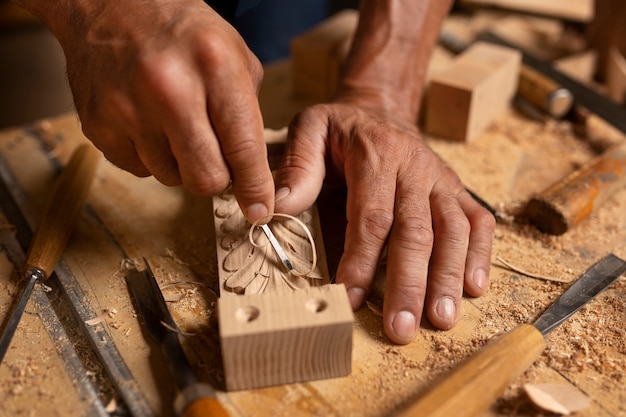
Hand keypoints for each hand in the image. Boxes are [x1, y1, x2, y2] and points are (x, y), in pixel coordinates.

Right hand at [58, 0, 273, 220]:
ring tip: (176, 124)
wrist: (111, 5)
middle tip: (215, 156)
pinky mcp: (99, 126)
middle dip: (217, 177)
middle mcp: (169, 89)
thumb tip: (255, 174)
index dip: (256, 188)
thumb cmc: (183, 32)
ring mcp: (128, 110)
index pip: (243, 149)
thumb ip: (248, 113)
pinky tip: (149, 122)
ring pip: (172, 178)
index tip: (259, 210)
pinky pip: (140, 169)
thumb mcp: (234, 55)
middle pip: (206, 179)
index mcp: (214, 67)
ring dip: (182, 163)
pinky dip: (151, 155)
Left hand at [275, 100, 494, 343]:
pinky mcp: (457, 190)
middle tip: (401, 329)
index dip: (363, 259)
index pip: (372, 215)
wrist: (381, 107)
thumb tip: (277, 208)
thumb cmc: (342, 127)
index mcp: (377, 153)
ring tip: (441, 320)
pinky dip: (480, 254)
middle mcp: (415, 167)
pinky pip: (478, 221)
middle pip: (416, 231)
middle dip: (409, 283)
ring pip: (452, 230)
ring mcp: (441, 180)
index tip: (352, 297)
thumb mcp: (310, 128)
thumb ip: (297, 166)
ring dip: (447, 277)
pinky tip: (475, 287)